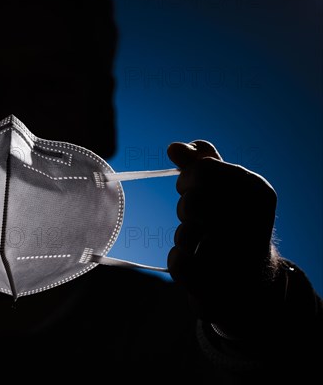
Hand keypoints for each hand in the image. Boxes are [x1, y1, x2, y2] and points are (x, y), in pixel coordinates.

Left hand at [166, 140, 280, 335]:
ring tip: (203, 243)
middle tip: (198, 217)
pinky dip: (180, 260)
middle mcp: (254, 220)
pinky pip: (179, 262)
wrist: (253, 278)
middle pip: (191, 202)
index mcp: (256, 189)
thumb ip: (201, 164)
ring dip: (185, 237)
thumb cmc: (233, 223)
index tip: (192, 188)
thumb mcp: (224, 187)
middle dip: (187, 209)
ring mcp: (239, 254)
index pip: (204, 169)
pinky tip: (197, 261)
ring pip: (184, 234)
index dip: (189, 179)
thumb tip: (174, 147)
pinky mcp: (220, 284)